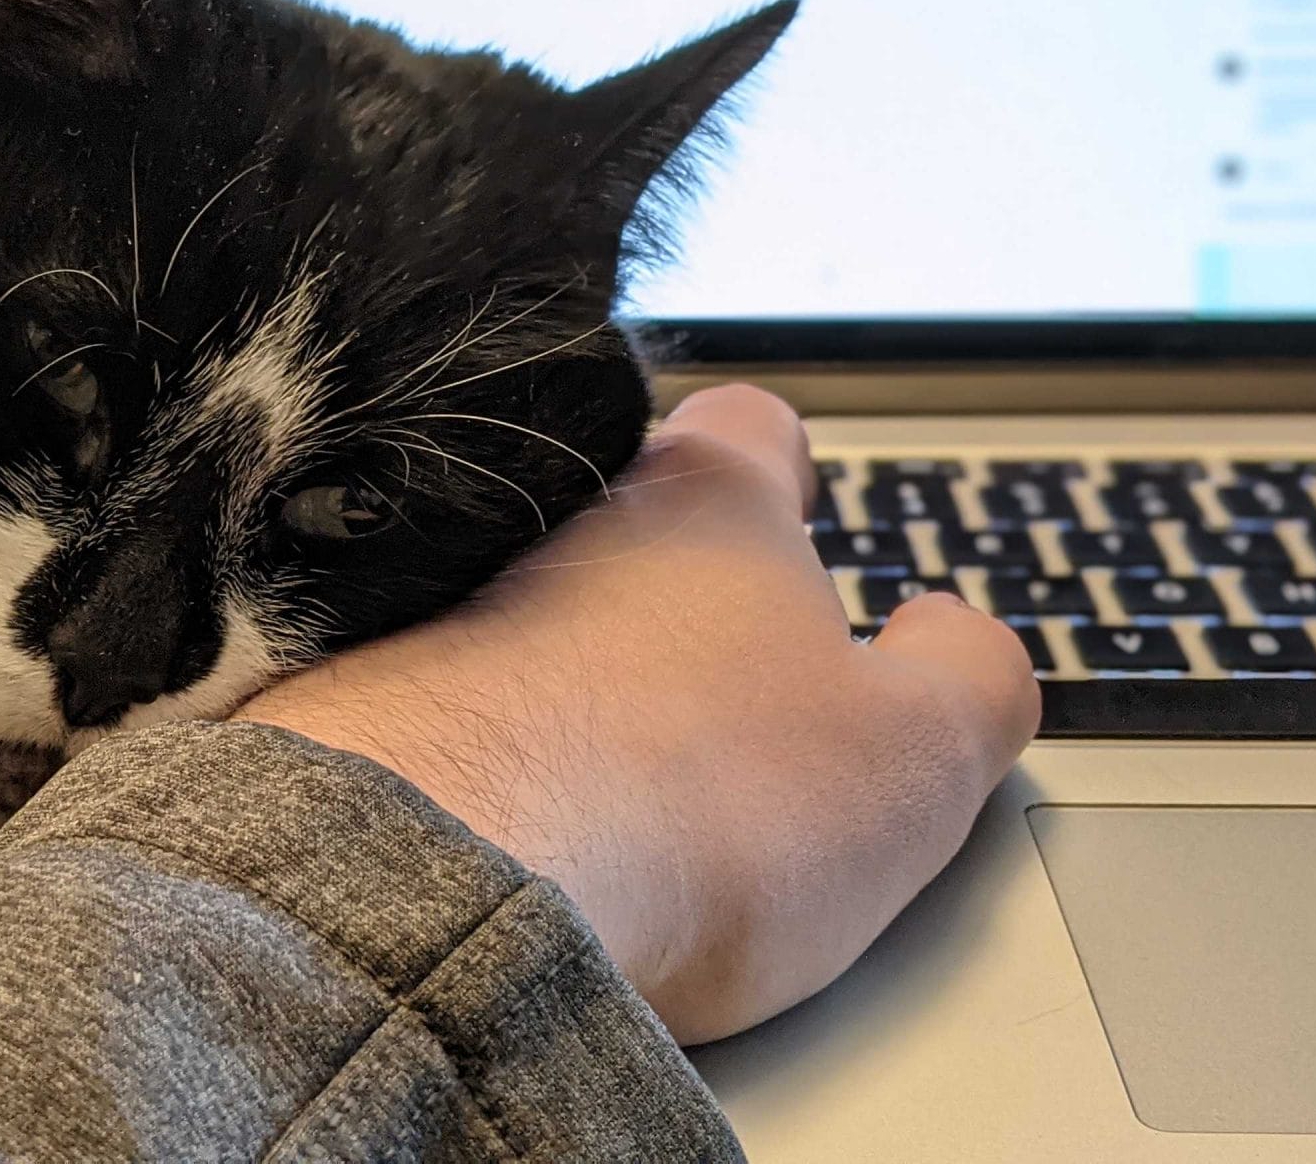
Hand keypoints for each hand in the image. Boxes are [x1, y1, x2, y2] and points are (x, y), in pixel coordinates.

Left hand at [237, 384, 1037, 1042]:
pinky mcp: (343, 689)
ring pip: (514, 614)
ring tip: (608, 796)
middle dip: (666, 602)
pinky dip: (463, 749)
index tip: (803, 537)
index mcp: (699, 499)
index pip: (755, 431)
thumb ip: (972, 678)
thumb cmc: (687, 808)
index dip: (791, 484)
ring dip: (556, 683)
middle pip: (622, 528)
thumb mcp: (915, 756)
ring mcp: (431, 598)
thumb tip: (964, 642)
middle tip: (717, 708)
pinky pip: (420, 700)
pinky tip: (498, 825)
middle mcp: (549, 518)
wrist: (446, 885)